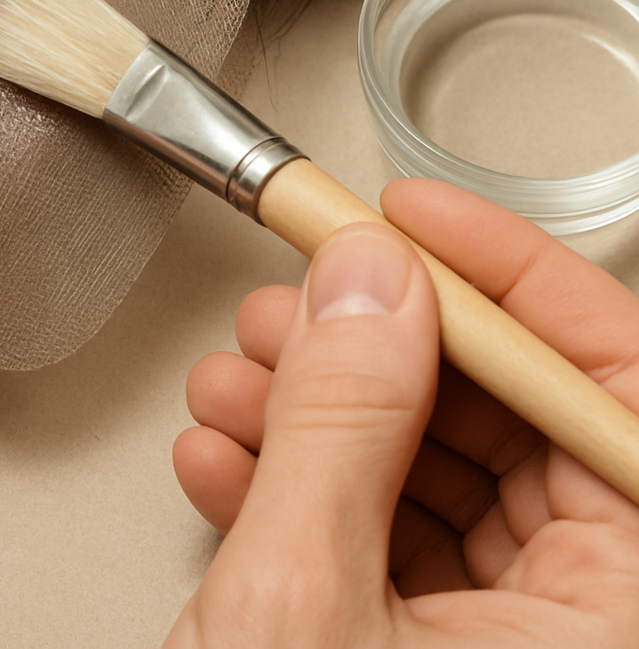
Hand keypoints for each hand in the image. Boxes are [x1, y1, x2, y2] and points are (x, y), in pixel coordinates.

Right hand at [168, 178, 638, 645]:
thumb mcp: (304, 604)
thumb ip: (342, 425)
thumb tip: (367, 281)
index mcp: (623, 626)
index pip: (619, 390)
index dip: (513, 280)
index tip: (416, 221)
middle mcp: (587, 634)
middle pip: (511, 426)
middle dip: (377, 348)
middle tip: (300, 301)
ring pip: (434, 475)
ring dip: (315, 415)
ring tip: (235, 380)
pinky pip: (386, 539)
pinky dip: (300, 491)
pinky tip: (231, 459)